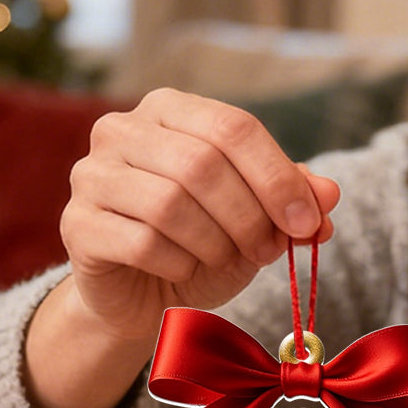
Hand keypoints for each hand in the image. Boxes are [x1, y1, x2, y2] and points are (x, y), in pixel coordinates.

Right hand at [62, 89, 338, 337]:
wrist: (142, 298)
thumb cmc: (200, 247)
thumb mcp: (255, 222)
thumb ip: (291, 201)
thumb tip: (329, 195)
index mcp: (171, 110)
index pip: (234, 127)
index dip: (278, 178)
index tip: (307, 224)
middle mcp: (122, 129)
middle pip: (203, 164)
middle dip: (248, 217)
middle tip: (266, 252)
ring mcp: (92, 174)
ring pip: (171, 205)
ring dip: (213, 244)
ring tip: (222, 260)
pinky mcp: (77, 223)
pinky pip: (143, 243)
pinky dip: (177, 264)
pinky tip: (181, 271)